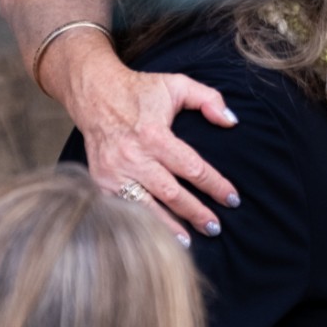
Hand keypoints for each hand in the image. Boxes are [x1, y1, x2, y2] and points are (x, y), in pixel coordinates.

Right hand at [70, 47, 240, 240]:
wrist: (93, 93)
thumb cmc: (140, 91)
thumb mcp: (177, 84)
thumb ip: (209, 99)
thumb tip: (232, 122)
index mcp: (155, 135)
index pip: (193, 168)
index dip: (216, 186)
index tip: (233, 199)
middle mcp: (134, 157)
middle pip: (172, 194)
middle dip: (196, 213)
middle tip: (216, 228)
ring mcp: (114, 172)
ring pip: (146, 208)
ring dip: (169, 227)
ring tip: (188, 242)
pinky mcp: (100, 181)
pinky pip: (123, 209)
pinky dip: (141, 223)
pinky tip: (155, 235)